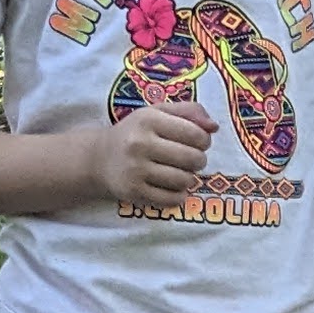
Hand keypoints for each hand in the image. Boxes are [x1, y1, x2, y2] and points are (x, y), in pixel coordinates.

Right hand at [93, 98, 213, 207]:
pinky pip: (172, 200)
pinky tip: (171, 187)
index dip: (204, 140)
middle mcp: (140, 144)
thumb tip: (214, 126)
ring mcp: (135, 170)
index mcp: (148, 119)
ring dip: (188, 178)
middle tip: (190, 159)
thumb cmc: (136, 133)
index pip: (196, 134)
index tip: (197, 142)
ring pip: (184, 180)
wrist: (99, 158)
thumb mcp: (158, 113)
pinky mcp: (133, 192)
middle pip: (193, 159)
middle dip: (198, 160)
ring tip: (179, 172)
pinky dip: (178, 195)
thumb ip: (189, 111)